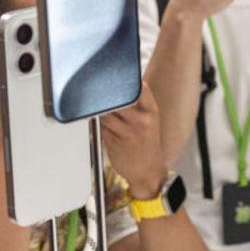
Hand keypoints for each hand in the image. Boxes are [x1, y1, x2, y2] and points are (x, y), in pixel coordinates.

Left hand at [100, 85, 169, 199]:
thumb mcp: (149, 120)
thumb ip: (136, 103)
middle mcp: (141, 120)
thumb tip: (113, 86)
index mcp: (151, 111)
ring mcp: (128, 132)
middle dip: (106, 96)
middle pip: (117, 99)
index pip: (138, 87)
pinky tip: (103, 126)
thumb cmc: (146, 143)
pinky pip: (101, 127)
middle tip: (99, 92)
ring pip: (105, 113)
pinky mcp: (114, 142)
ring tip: (100, 111)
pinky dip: (98, 124)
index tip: (114, 79)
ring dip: (99, 111)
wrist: (148, 170)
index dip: (124, 81)